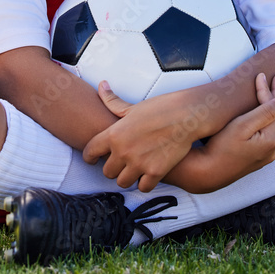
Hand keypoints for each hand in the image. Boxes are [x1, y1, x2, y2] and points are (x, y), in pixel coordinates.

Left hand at [82, 81, 214, 192]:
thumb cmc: (160, 108)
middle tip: (121, 163)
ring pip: (122, 182)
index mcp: (114, 134)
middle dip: (113, 168)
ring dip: (127, 177)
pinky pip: (143, 188)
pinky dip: (145, 183)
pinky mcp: (155, 172)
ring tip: (134, 170)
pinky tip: (148, 175)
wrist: (185, 115)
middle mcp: (123, 151)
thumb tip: (101, 85)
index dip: (89, 157)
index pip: (90, 152)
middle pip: (107, 172)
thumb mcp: (132, 106)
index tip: (93, 159)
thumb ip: (113, 101)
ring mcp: (139, 163)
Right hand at [174, 72, 274, 193]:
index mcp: (270, 140)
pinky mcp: (258, 159)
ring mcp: (266, 156)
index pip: (272, 108)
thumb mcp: (241, 126)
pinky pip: (273, 137)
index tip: (261, 74)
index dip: (267, 90)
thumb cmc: (221, 147)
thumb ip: (264, 113)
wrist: (208, 173)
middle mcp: (272, 149)